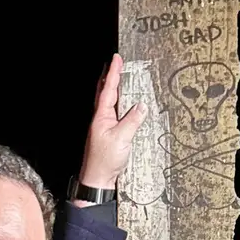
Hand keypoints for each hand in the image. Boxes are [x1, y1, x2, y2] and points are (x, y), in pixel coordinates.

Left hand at [78, 53, 146, 191]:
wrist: (97, 181)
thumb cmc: (105, 161)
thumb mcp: (122, 138)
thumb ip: (132, 121)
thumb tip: (142, 106)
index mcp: (101, 117)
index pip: (108, 90)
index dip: (113, 73)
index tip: (116, 58)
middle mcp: (101, 120)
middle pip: (106, 93)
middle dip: (111, 78)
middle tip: (116, 64)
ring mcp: (104, 128)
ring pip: (110, 104)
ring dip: (114, 90)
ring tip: (120, 79)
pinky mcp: (109, 136)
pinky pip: (115, 115)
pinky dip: (120, 106)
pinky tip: (124, 107)